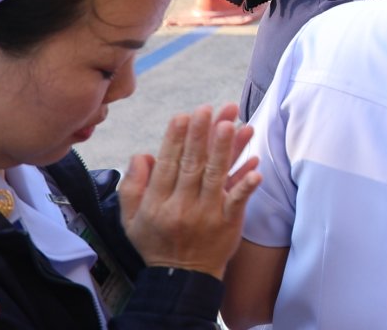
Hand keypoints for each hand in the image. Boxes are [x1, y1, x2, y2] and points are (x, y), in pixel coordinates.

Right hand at [120, 104, 263, 276]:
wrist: (182, 278)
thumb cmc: (156, 242)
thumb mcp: (130, 220)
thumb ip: (132, 186)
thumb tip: (143, 154)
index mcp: (156, 204)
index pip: (166, 165)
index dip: (174, 139)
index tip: (183, 115)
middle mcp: (181, 207)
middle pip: (192, 165)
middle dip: (201, 135)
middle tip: (208, 109)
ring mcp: (206, 215)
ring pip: (216, 176)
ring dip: (225, 149)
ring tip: (232, 123)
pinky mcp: (228, 223)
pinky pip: (238, 200)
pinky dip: (246, 183)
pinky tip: (255, 165)